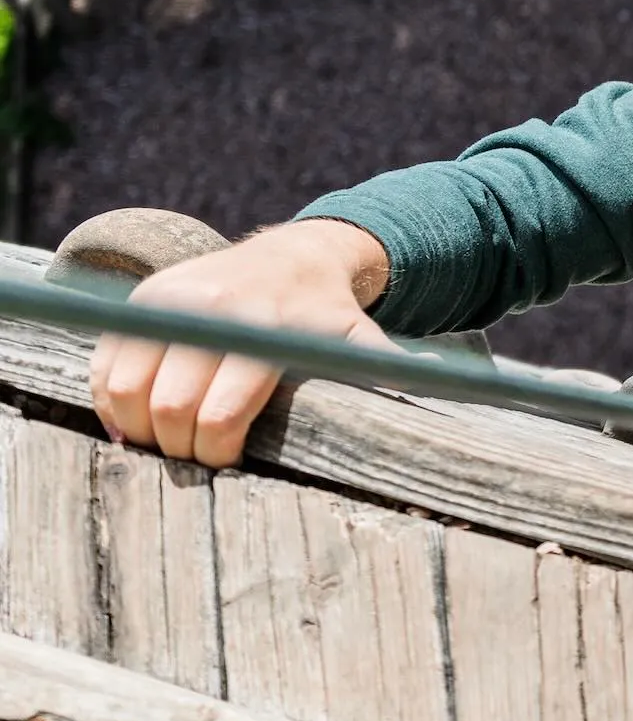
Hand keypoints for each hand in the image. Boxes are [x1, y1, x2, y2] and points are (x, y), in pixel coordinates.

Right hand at [91, 219, 395, 467]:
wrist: (296, 255)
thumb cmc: (330, 316)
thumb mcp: (364, 342)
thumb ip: (388, 377)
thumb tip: (438, 404)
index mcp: (265, 331)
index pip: (222, 413)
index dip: (218, 453)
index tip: (229, 465)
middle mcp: (213, 311)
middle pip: (169, 408)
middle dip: (179, 447)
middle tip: (196, 459)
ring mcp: (171, 300)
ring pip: (126, 388)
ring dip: (138, 429)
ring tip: (164, 442)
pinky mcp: (141, 297)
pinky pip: (106, 363)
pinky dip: (111, 400)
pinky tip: (133, 419)